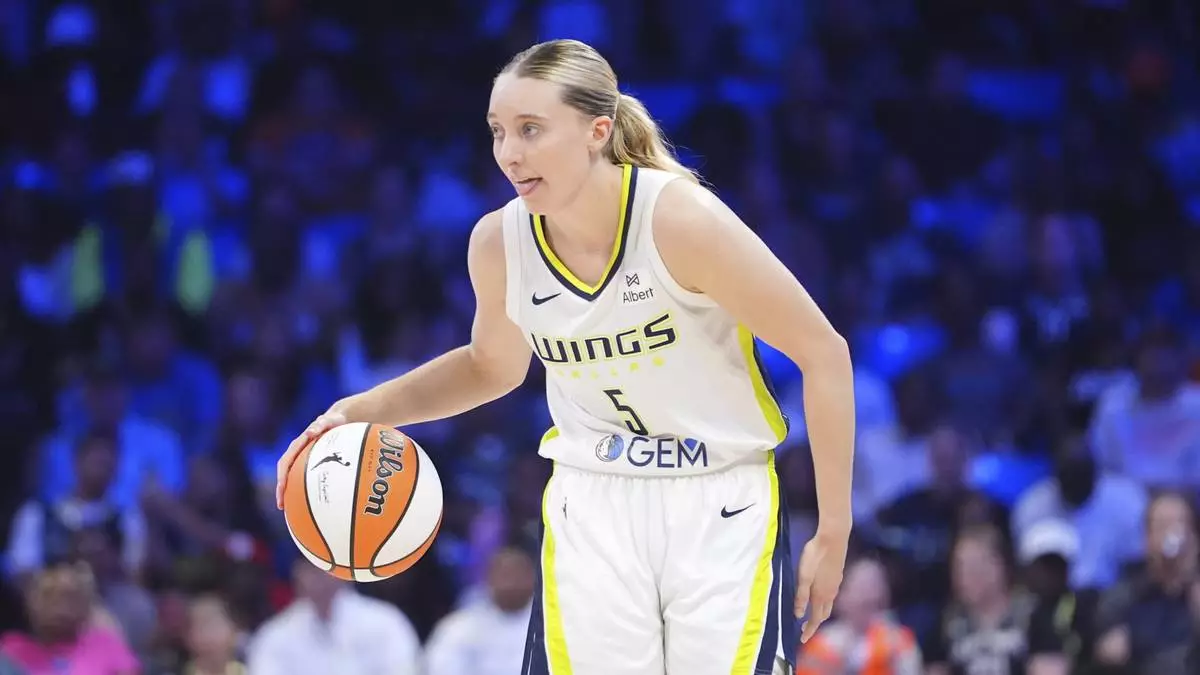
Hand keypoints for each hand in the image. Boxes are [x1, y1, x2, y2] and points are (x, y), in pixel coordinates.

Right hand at [275, 410, 347, 508]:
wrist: (339, 420)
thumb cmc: (334, 421)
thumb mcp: (328, 421)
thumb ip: (320, 424)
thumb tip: (311, 431)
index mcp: (298, 445)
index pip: (285, 463)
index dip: (281, 476)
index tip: (280, 489)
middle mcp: (298, 454)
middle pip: (286, 474)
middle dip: (282, 489)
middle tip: (281, 506)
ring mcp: (304, 459)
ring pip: (294, 477)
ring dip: (292, 492)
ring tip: (293, 510)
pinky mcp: (312, 463)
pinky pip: (307, 478)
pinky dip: (308, 489)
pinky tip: (315, 503)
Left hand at [794, 528, 848, 642]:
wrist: (834, 538)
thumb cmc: (815, 555)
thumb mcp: (803, 576)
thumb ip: (801, 596)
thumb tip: (799, 615)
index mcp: (821, 595)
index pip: (815, 619)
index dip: (809, 631)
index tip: (802, 640)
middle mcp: (831, 593)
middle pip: (823, 614)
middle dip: (814, 624)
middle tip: (803, 629)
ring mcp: (836, 584)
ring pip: (828, 605)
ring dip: (819, 613)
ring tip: (809, 615)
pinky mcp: (838, 576)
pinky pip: (831, 595)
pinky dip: (824, 602)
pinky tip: (819, 596)